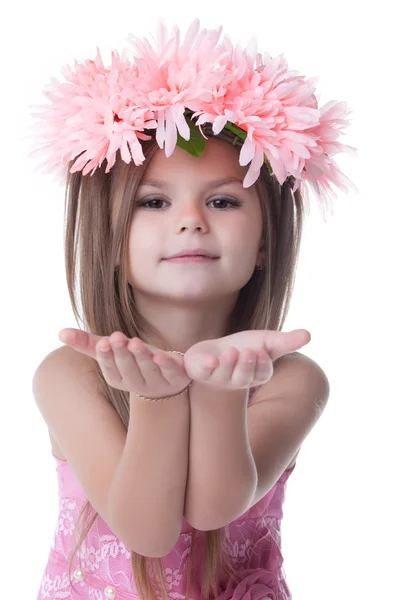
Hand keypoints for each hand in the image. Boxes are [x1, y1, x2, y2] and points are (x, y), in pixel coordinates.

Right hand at [58, 328, 190, 397]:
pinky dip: (166, 365)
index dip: (106, 357)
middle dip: (121, 354)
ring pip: (148, 370)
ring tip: (134, 342)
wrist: (169, 377)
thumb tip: (60, 333)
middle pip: (128, 369)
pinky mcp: (178, 379)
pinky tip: (161, 355)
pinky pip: (171, 372)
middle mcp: (137, 385)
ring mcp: (158, 384)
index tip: (102, 342)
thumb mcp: (113, 351)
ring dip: (141, 357)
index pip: (110, 370)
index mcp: (119, 379)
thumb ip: (88, 343)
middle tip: (115, 337)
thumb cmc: (135, 362)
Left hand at [183, 328, 310, 389]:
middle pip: (244, 378)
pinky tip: (211, 360)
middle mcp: (237, 380)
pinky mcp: (201, 372)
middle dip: (246, 366)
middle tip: (249, 351)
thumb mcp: (265, 341)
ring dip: (229, 364)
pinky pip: (203, 372)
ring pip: (225, 376)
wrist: (213, 353)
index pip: (261, 374)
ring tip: (232, 351)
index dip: (262, 365)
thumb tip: (309, 335)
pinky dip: (207, 367)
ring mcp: (218, 378)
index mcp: (255, 374)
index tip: (262, 352)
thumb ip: (286, 341)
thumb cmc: (244, 348)